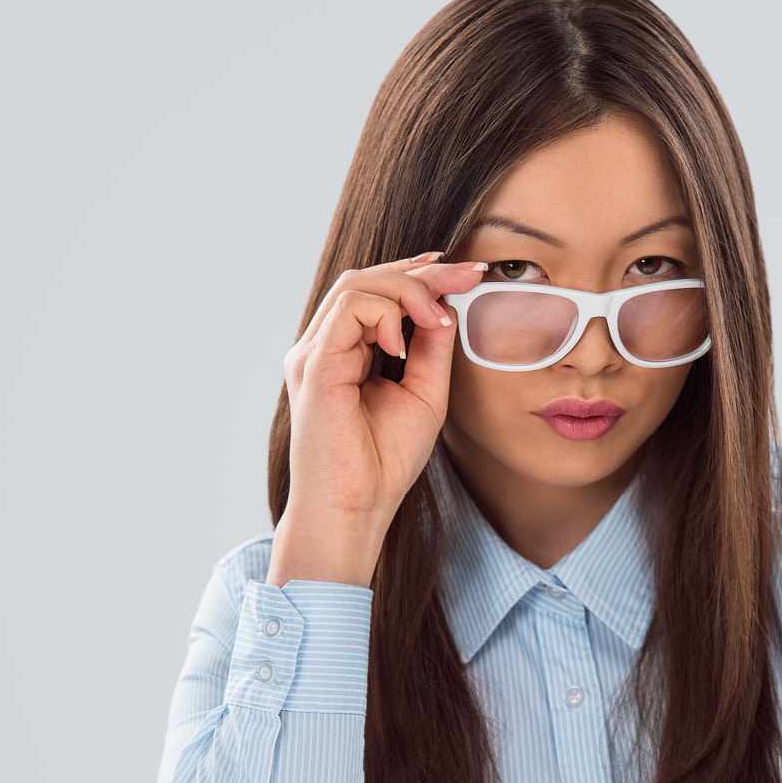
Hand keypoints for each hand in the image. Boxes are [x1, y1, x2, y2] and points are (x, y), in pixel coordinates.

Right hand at [268, 252, 484, 587]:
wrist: (356, 510)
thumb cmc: (384, 462)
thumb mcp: (425, 392)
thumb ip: (432, 347)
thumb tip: (447, 303)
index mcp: (346, 352)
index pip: (378, 292)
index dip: (422, 276)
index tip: (467, 275)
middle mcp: (324, 347)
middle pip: (367, 279)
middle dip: (422, 271)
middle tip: (468, 275)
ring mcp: (313, 353)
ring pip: (356, 285)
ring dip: (408, 289)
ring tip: (437, 315)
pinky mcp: (313, 365)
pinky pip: (348, 309)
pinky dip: (386, 313)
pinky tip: (405, 344)